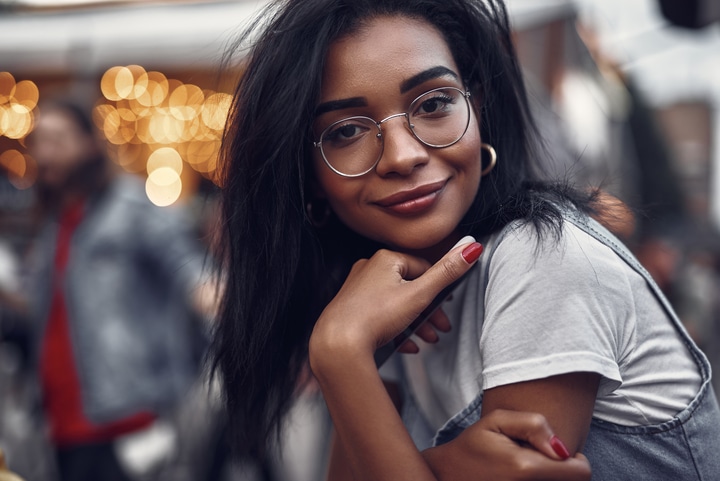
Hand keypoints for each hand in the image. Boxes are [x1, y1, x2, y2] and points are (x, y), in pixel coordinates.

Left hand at [309, 239, 480, 362]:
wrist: (338, 344)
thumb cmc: (375, 316)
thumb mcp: (419, 294)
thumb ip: (447, 272)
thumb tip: (472, 247)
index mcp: (385, 258)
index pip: (422, 268)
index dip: (438, 290)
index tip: (447, 308)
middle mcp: (368, 269)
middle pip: (410, 288)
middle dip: (428, 311)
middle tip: (440, 328)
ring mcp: (358, 290)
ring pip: (396, 305)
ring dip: (415, 323)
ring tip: (426, 340)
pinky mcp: (351, 310)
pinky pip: (380, 317)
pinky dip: (396, 330)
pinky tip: (405, 345)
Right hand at [422, 410, 591, 480]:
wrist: (447, 475)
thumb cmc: (472, 446)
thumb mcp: (496, 420)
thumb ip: (534, 425)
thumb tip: (562, 448)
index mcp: (526, 468)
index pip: (582, 473)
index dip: (576, 460)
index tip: (556, 451)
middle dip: (562, 470)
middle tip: (537, 459)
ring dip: (551, 478)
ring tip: (527, 470)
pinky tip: (521, 479)